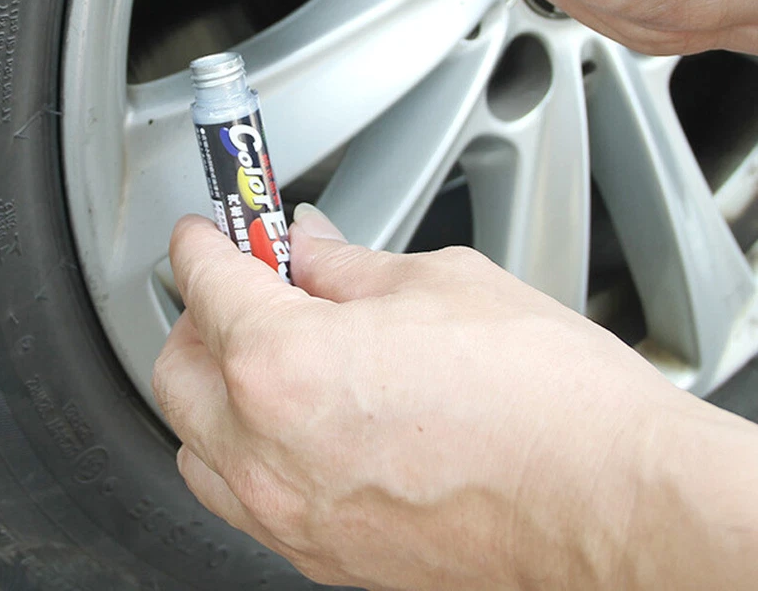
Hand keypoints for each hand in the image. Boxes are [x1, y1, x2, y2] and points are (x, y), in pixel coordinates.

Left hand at [152, 207, 757, 590]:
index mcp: (283, 363)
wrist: (613, 504)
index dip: (201, 242)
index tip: (206, 231)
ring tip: (267, 353)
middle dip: (199, 314)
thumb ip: (348, 265)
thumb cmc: (543, 398)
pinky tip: (297, 420)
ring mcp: (290, 515)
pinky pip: (243, 496)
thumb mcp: (436, 283)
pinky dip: (245, 449)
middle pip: (176, 369)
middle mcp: (267, 450)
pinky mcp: (323, 557)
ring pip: (196, 444)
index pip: (206, 284)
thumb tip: (309, 249)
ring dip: (214, 388)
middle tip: (246, 284)